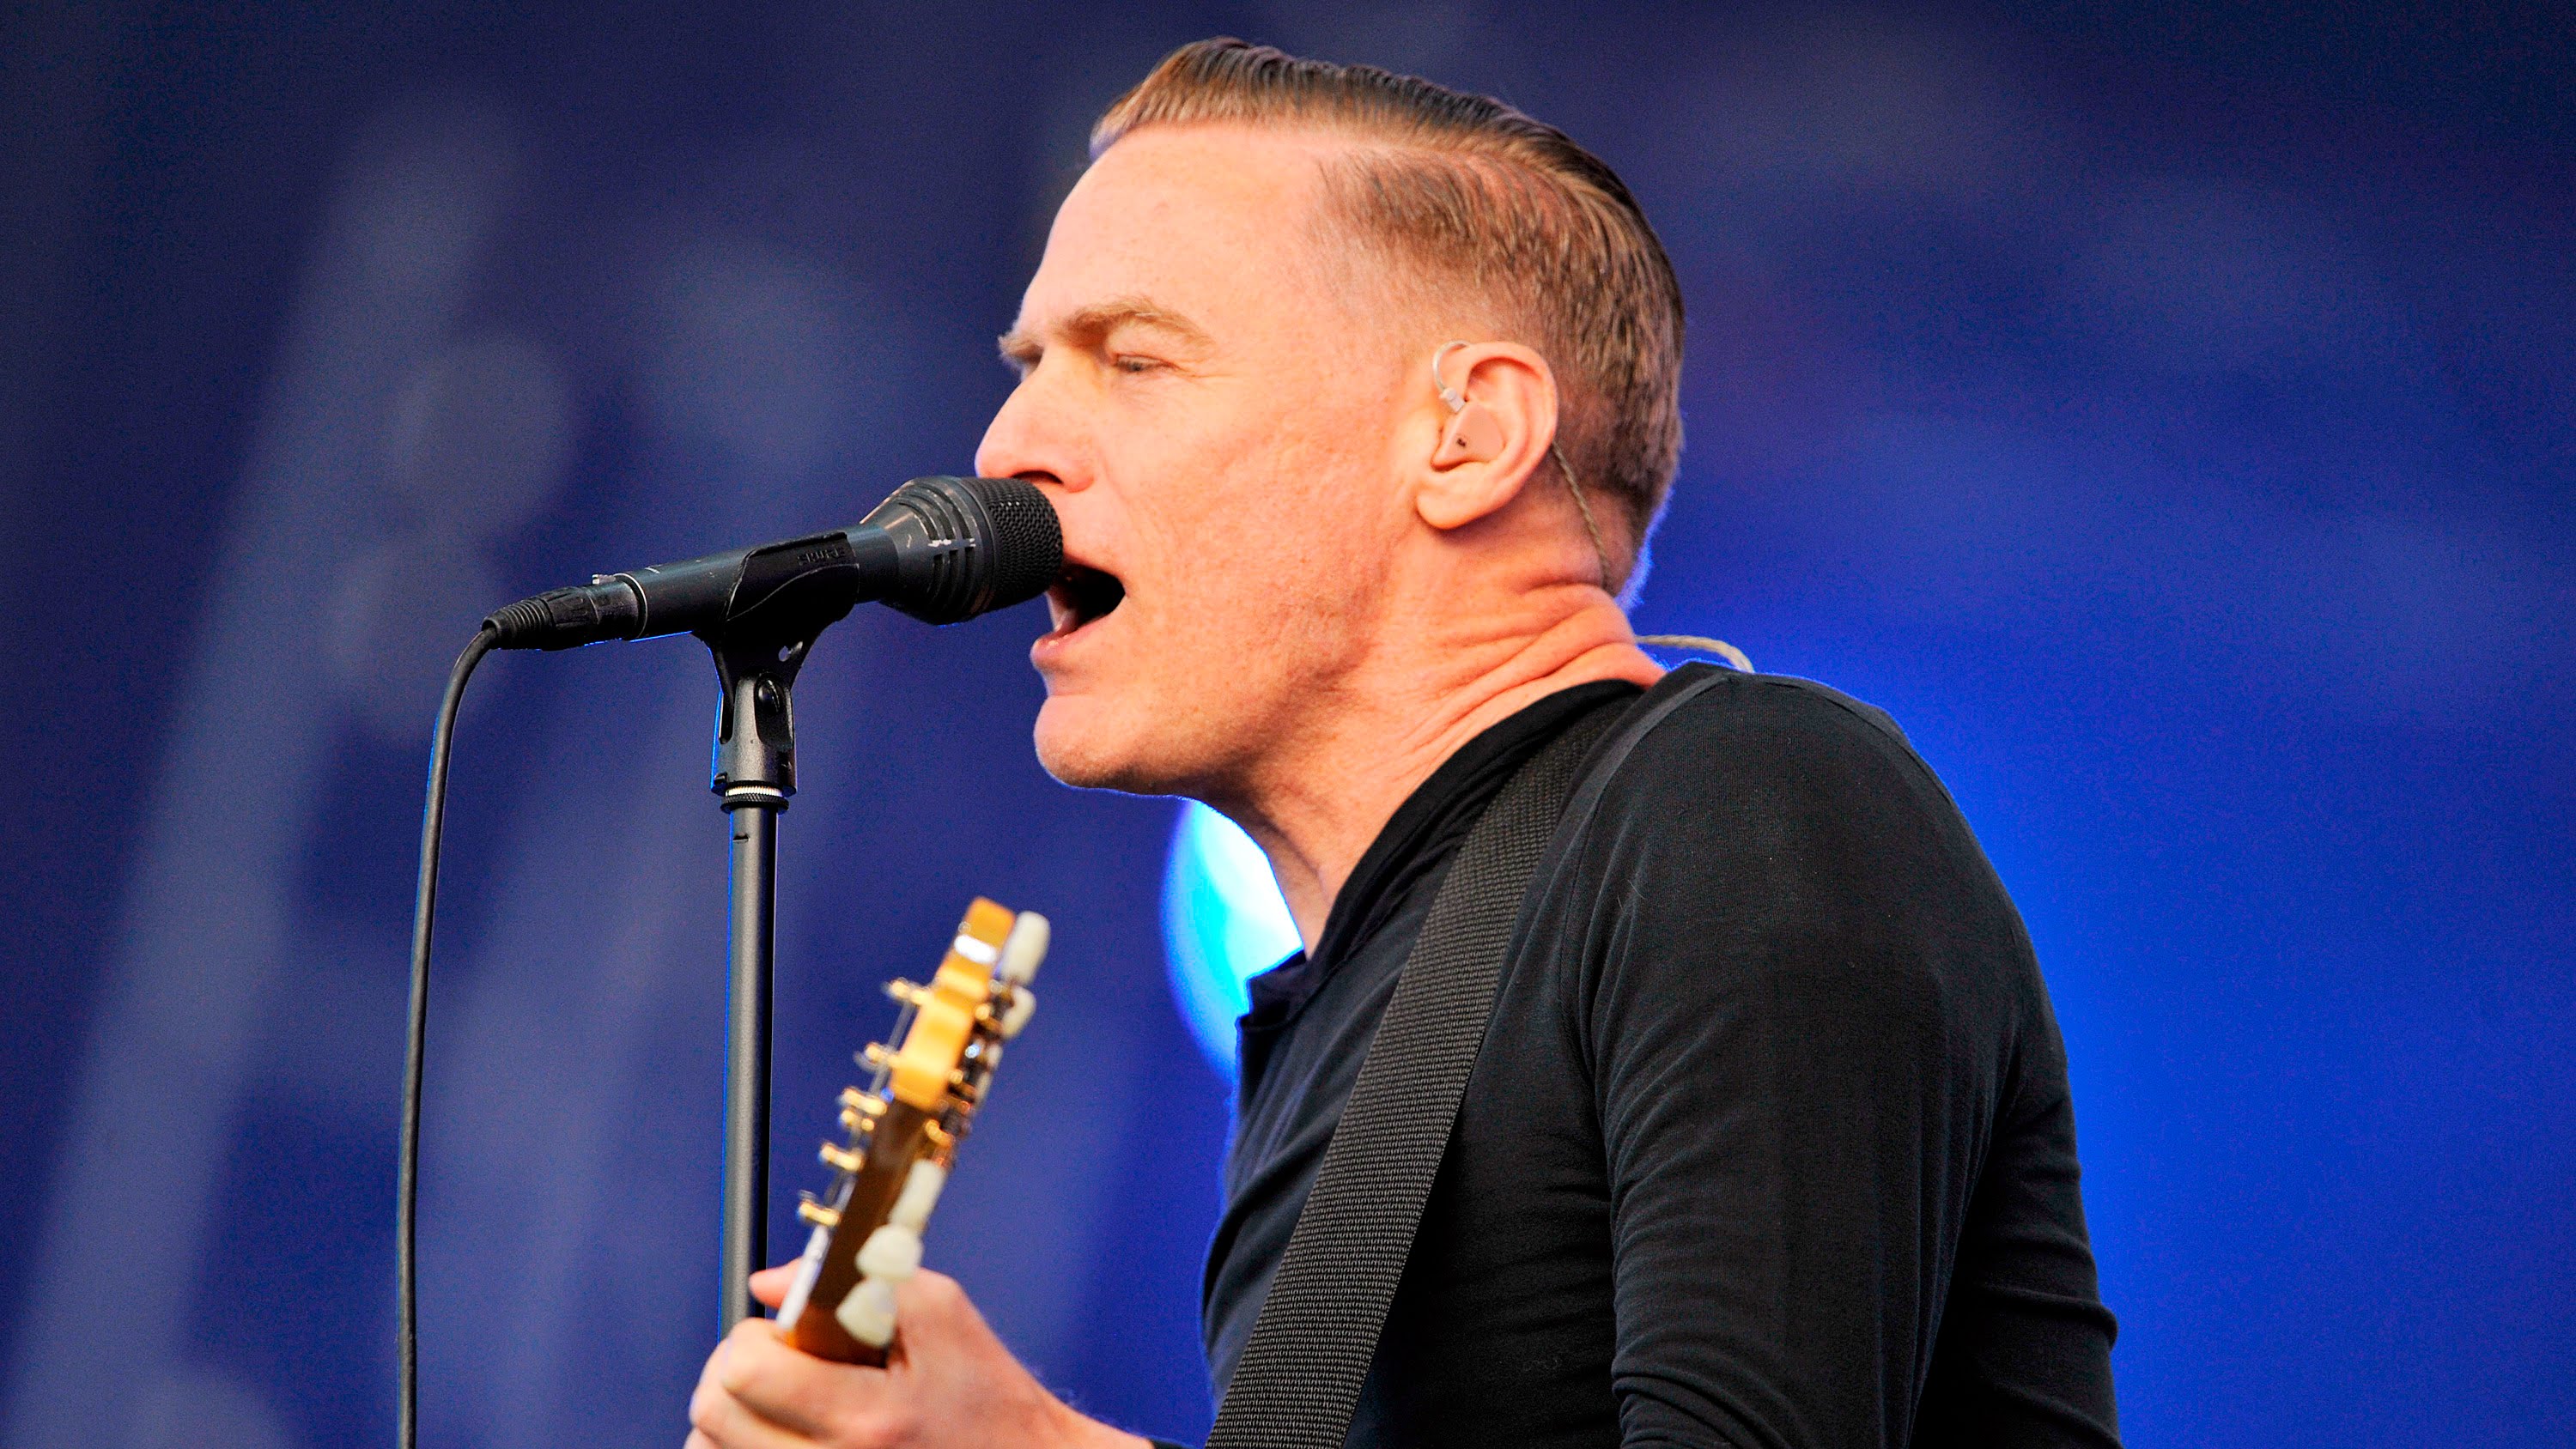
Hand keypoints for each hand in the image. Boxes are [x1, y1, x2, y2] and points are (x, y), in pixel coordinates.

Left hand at [684, 1262, 1148, 1448]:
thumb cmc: (986, 1396)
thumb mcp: (944, 1316)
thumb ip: (862, 1279)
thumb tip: (773, 1283)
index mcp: (867, 1417)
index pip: (744, 1374)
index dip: (756, 1338)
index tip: (790, 1334)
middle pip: (712, 1416)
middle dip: (732, 1371)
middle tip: (779, 1361)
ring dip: (732, 1416)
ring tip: (782, 1400)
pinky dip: (744, 1445)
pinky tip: (783, 1429)